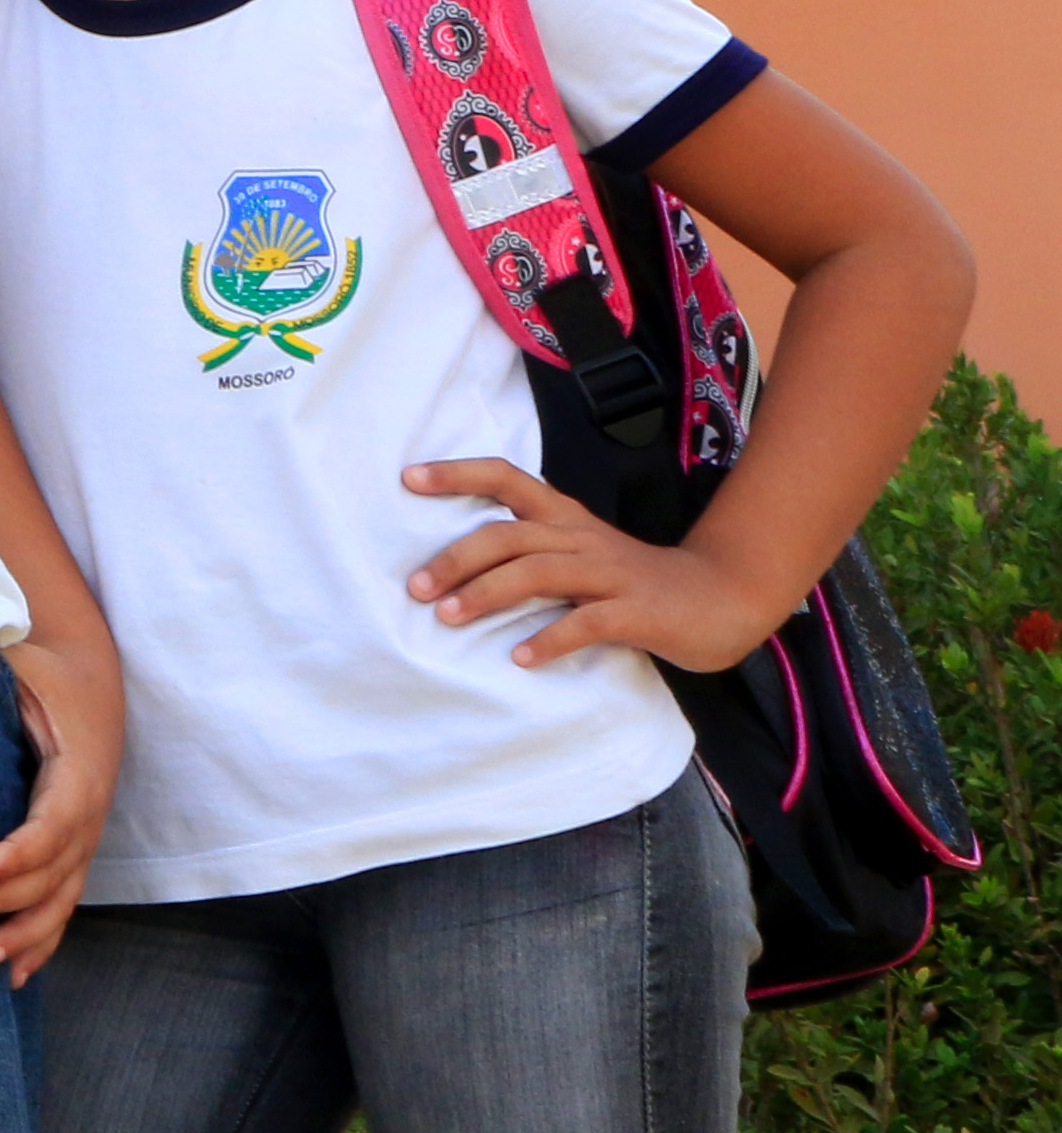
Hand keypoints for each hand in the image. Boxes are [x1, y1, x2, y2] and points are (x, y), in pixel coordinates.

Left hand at [0, 630, 119, 981]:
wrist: (91, 681)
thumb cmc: (44, 672)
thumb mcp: (17, 659)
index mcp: (78, 770)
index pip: (50, 824)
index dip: (16, 854)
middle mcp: (87, 813)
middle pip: (53, 872)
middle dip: (6, 901)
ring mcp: (84, 839)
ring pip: (61, 900)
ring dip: (23, 934)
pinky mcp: (72, 852)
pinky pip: (62, 905)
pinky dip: (41, 942)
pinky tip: (13, 974)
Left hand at [405, 457, 790, 672]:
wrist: (725, 597)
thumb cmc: (635, 581)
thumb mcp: (580, 554)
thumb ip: (531, 553)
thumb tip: (455, 571)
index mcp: (565, 518)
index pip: (506, 479)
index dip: (458, 474)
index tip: (408, 477)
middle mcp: (582, 538)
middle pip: (509, 534)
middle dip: (457, 557)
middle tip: (417, 588)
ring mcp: (611, 573)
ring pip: (539, 571)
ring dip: (489, 593)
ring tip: (449, 618)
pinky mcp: (638, 612)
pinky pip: (587, 622)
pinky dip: (550, 639)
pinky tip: (521, 658)